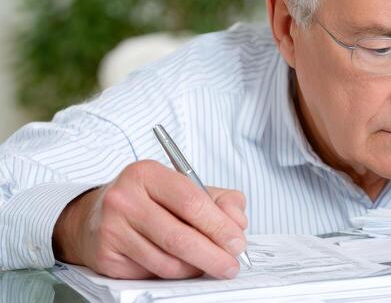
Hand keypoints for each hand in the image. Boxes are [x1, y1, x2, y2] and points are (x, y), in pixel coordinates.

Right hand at [52, 160, 247, 278]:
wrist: (95, 217)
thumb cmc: (150, 202)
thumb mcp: (185, 188)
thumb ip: (220, 200)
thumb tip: (238, 223)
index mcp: (147, 174)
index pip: (192, 203)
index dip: (220, 226)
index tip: (237, 242)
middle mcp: (124, 199)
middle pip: (180, 237)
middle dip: (214, 256)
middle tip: (231, 265)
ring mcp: (111, 229)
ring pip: (167, 262)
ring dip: (195, 268)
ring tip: (209, 265)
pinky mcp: (106, 256)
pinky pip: (151, 273)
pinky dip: (174, 275)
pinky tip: (182, 266)